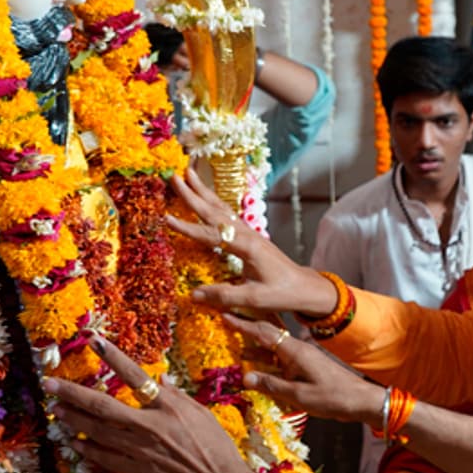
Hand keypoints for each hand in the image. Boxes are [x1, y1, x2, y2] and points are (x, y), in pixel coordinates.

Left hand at [43, 335, 284, 472]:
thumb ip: (176, 395)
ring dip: (72, 419)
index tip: (94, 340)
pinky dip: (86, 448)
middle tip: (50, 383)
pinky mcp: (135, 470)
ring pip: (96, 432)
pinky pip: (103, 457)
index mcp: (167, 407)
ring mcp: (138, 450)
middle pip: (102, 406)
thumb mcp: (201, 413)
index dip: (113, 356)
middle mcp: (148, 426)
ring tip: (54, 409)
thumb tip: (159, 380)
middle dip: (73, 393)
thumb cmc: (215, 447)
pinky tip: (73, 441)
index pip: (135, 375)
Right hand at [166, 168, 337, 315]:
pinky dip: (214, 202)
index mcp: (247, 247)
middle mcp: (247, 234)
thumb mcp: (254, 298)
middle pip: (215, 211)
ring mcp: (249, 233)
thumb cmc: (282, 293)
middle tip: (174, 176)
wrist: (305, 287)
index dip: (187, 228)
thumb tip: (194, 294)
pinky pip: (228, 214)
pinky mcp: (250, 236)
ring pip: (221, 208)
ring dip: (203, 191)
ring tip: (188, 174)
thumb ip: (224, 295)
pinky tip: (207, 197)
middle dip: (193, 194)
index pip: (211, 235)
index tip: (167, 218)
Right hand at [229, 315, 384, 424]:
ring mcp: (302, 357)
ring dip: (254, 345)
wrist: (361, 400)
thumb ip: (272, 386)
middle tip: (227, 319)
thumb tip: (245, 378)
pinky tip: (257, 363)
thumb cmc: (333, 398)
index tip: (225, 314)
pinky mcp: (305, 366)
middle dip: (246, 327)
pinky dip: (266, 357)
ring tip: (235, 342)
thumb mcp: (299, 395)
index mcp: (295, 352)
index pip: (264, 333)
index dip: (243, 324)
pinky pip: (280, 358)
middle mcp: (297, 350)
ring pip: (273, 347)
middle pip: (267, 335)